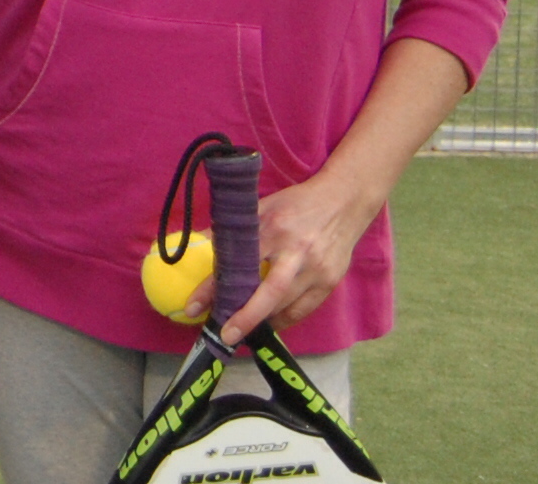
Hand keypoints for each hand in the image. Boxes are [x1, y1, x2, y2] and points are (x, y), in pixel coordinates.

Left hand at [217, 170, 377, 347]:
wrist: (344, 202)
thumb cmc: (296, 204)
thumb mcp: (261, 206)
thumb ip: (234, 228)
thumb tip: (200, 244)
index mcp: (273, 229)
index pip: (238, 263)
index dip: (214, 287)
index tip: (193, 307)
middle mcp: (296, 252)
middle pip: (269, 292)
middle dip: (245, 318)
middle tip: (224, 335)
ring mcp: (316, 270)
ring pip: (287, 306)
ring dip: (263, 321)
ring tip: (242, 330)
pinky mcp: (330, 282)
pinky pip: (304, 309)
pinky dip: (285, 320)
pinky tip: (270, 323)